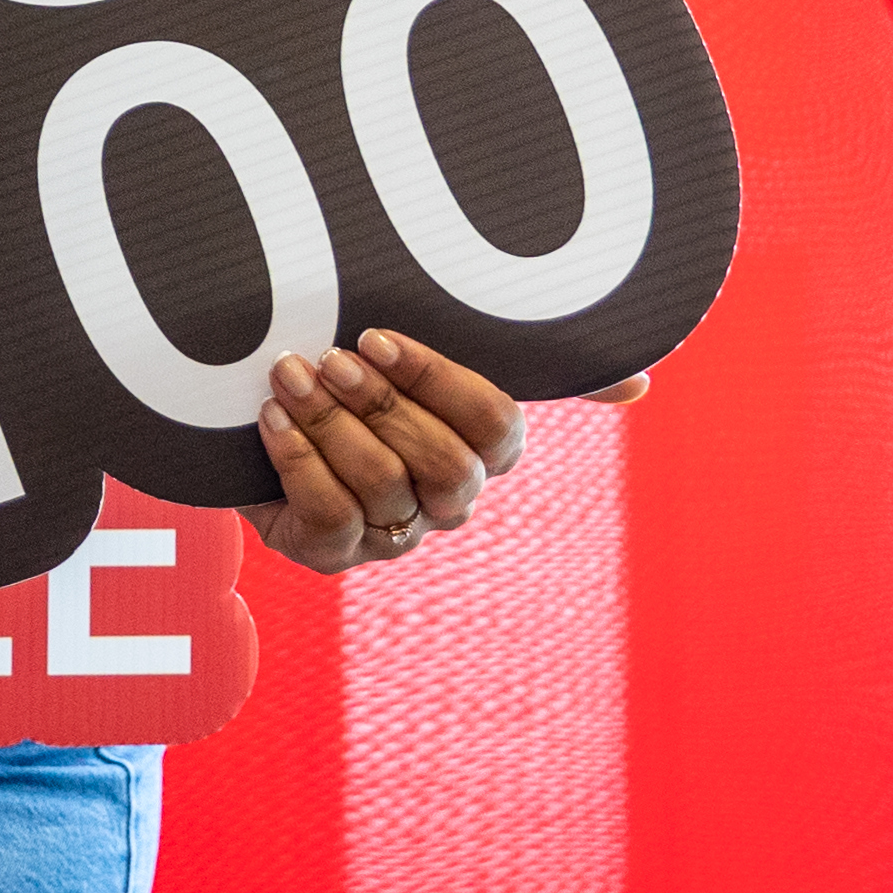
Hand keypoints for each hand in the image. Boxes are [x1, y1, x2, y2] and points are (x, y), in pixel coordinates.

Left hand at [240, 327, 652, 575]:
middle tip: (329, 357)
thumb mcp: (421, 361)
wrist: (252, 425)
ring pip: (380, 484)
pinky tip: (271, 417)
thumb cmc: (353, 386)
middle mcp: (447, 501)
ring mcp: (391, 534)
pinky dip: (296, 459)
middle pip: (442, 462)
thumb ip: (525, 361)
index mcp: (484, 453)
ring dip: (328, 423)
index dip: (439, 381)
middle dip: (381, 404)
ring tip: (288, 375)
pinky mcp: (331, 555)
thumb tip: (641, 383)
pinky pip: (327, 515)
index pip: (494, 426)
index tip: (377, 337)